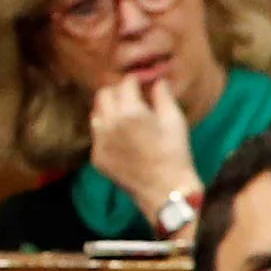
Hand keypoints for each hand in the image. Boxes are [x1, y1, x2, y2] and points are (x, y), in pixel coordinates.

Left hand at [85, 72, 198, 214]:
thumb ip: (162, 95)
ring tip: (124, 117)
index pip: (125, 84)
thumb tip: (156, 81)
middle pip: (104, 94)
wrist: (165, 189)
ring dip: (108, 111)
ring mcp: (100, 141)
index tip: (143, 83)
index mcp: (130, 111)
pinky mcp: (97, 157)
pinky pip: (97, 136)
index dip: (136, 81)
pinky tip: (123, 140)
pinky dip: (107, 132)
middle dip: (117, 92)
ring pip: (96, 114)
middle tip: (132, 98)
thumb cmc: (175, 153)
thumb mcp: (174, 120)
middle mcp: (109, 123)